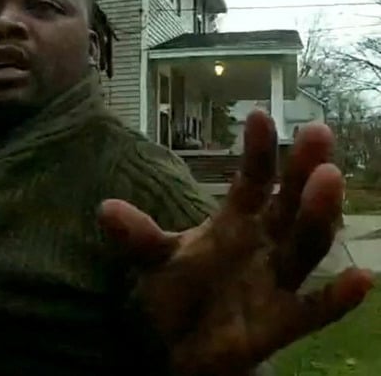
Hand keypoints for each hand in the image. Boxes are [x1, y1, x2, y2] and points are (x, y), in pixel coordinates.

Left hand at [99, 111, 372, 374]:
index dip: (257, 150)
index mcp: (235, 220)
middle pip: (288, 202)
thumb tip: (106, 210)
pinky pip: (315, 309)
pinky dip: (338, 298)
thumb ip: (137, 236)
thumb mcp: (153, 259)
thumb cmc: (177, 291)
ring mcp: (276, 280)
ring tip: (328, 179)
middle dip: (302, 168)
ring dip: (318, 214)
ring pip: (305, 244)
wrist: (180, 347)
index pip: (251, 179)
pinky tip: (362, 279)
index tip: (258, 115)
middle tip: (316, 132)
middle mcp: (264, 243)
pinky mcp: (282, 321)